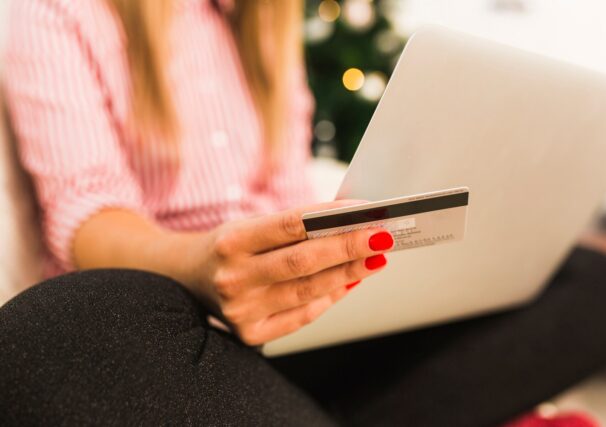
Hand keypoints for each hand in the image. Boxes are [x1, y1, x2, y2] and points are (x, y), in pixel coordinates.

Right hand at [186, 201, 393, 344]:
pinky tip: (350, 283)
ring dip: (347, 274)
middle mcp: (233, 278)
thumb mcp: (248, 226)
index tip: (365, 213)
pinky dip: (330, 299)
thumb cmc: (226, 247)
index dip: (332, 219)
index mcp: (231, 241)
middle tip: (382, 237)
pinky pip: (301, 316)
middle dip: (349, 248)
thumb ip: (292, 227)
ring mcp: (240, 310)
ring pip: (307, 291)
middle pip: (303, 262)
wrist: (184, 278)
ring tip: (374, 259)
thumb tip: (347, 225)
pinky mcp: (249, 334)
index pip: (290, 225)